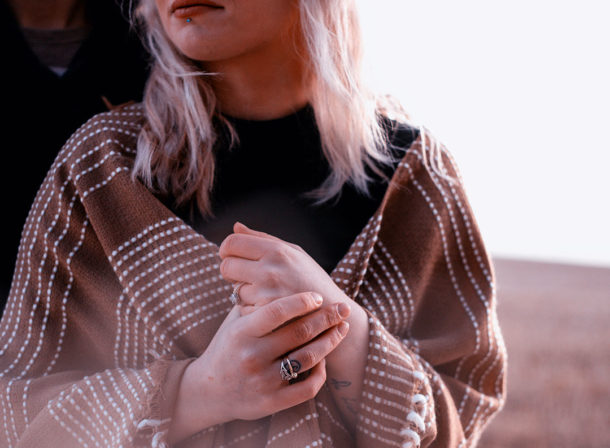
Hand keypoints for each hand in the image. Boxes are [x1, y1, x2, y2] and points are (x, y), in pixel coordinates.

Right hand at [168, 292, 349, 442]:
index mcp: (241, 333)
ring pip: (308, 358)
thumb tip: (278, 272)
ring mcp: (262, 381)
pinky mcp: (271, 403)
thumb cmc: (227, 347)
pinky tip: (324, 359)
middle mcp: (251, 356)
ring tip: (341, 328)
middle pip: (300, 332)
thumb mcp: (234, 321)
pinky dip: (321, 372)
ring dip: (330, 341)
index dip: (302, 301)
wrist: (208, 391)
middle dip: (327, 317)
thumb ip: (254, 301)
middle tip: (343, 308)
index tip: (318, 296)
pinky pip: (307, 388)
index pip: (277, 311)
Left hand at [218, 222, 347, 308]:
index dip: (227, 250)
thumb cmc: (311, 279)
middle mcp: (270, 270)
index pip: (231, 243)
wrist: (333, 314)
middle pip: (226, 266)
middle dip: (230, 271)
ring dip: (244, 292)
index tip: (232, 256)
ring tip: (265, 293)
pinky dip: (251, 309)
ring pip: (234, 290)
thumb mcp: (294, 253)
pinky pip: (243, 309)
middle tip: (243, 276)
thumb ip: (261, 239)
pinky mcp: (266, 315)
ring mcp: (267, 294)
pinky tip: (268, 308)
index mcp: (276, 250)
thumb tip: (235, 226)